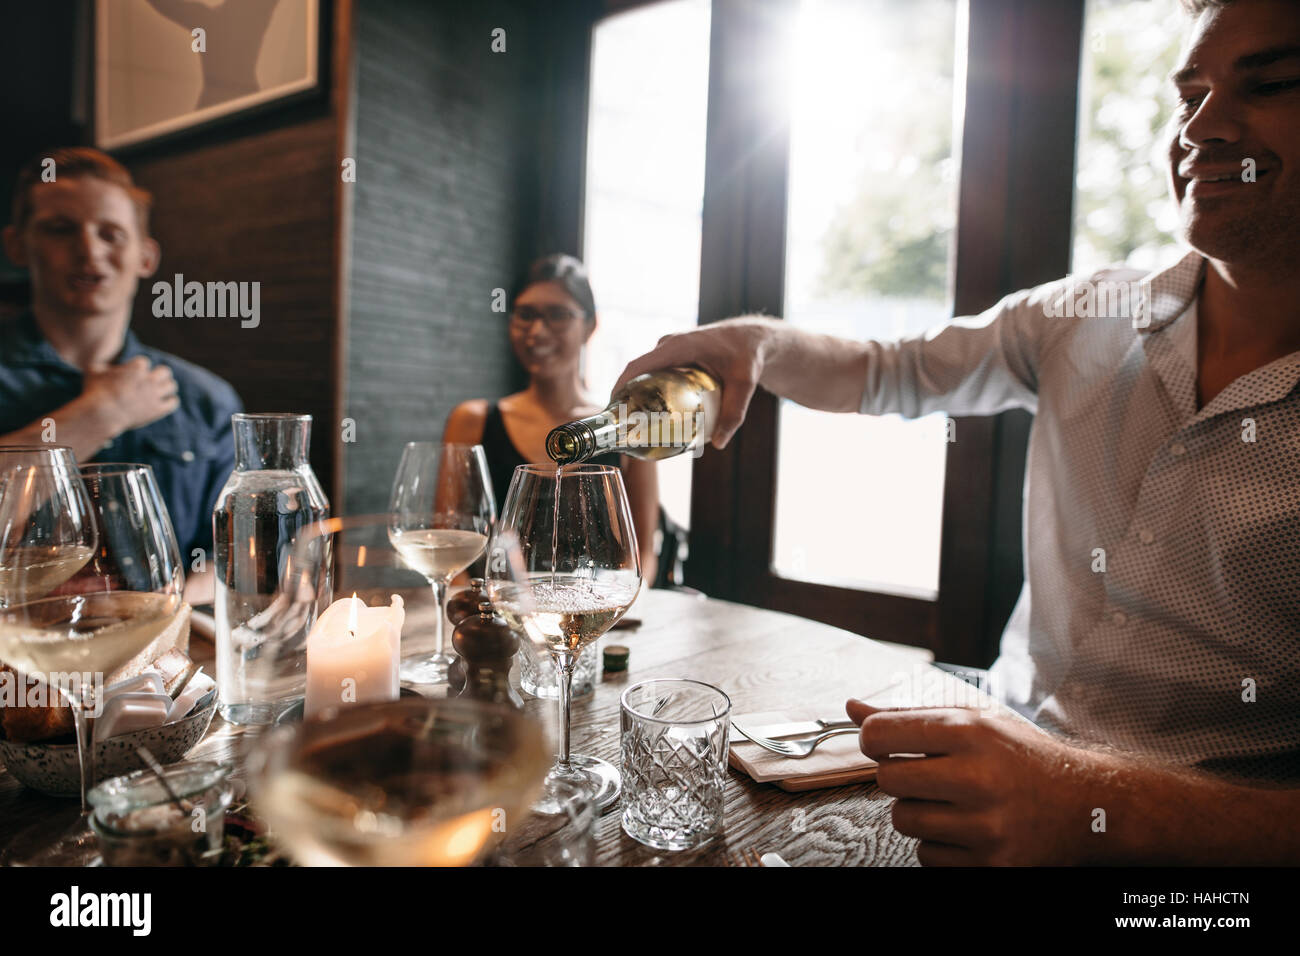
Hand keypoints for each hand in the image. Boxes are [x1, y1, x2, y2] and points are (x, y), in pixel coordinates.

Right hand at [81, 356, 179, 433]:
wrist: (101, 414)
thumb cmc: (94, 392)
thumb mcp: (93, 371)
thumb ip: (102, 364)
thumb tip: (104, 363)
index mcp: (136, 368)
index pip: (144, 362)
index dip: (138, 368)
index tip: (133, 374)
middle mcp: (149, 379)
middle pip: (165, 371)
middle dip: (159, 375)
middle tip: (153, 380)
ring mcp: (155, 394)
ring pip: (172, 385)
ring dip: (166, 387)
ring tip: (159, 391)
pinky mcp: (158, 409)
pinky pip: (173, 402)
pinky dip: (170, 401)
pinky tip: (164, 402)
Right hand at [612, 317, 777, 448]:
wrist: (751, 338)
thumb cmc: (748, 355)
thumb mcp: (745, 384)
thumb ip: (734, 413)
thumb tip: (718, 444)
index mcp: (679, 346)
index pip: (639, 365)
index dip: (620, 386)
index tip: (611, 409)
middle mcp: (669, 345)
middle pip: (636, 372)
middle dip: (622, 396)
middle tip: (620, 426)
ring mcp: (669, 349)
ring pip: (643, 373)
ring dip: (633, 394)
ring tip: (629, 423)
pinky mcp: (673, 356)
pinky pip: (654, 373)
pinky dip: (647, 390)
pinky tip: (649, 412)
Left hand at [846, 699, 1098, 864]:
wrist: (1089, 805)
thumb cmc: (1023, 758)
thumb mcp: (974, 721)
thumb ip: (910, 716)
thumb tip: (852, 709)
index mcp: (971, 733)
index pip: (880, 734)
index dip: (875, 739)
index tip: (887, 743)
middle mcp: (978, 778)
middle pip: (887, 780)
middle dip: (900, 776)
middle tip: (930, 774)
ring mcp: (986, 826)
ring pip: (903, 820)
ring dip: (919, 811)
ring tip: (954, 801)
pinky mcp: (992, 864)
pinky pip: (927, 855)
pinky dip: (939, 844)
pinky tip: (969, 828)